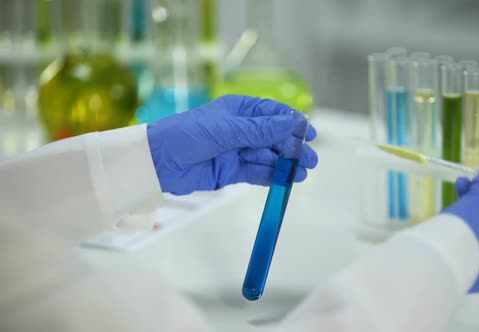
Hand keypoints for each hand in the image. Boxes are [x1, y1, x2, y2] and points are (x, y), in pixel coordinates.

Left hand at [147, 95, 317, 194]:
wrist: (157, 162)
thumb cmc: (187, 134)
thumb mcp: (225, 129)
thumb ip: (259, 130)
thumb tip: (292, 123)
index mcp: (239, 110)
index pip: (272, 113)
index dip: (292, 122)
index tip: (309, 133)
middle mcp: (241, 130)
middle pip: (274, 137)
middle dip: (293, 148)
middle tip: (310, 159)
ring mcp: (237, 151)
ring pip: (268, 157)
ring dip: (285, 164)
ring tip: (302, 173)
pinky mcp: (232, 172)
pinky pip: (257, 173)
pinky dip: (272, 176)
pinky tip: (287, 180)